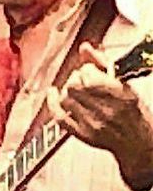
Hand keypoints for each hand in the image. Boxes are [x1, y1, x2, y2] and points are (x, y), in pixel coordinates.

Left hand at [48, 42, 152, 188]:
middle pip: (74, 86)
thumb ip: (104, 64)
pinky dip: (52, 103)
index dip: (87, 68)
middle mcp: (105, 110)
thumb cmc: (134, 113)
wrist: (138, 142)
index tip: (91, 69)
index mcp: (119, 95)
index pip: (89, 75)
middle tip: (83, 80)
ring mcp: (91, 123)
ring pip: (65, 98)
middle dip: (76, 78)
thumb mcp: (126, 84)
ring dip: (67, 90)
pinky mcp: (81, 133)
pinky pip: (59, 117)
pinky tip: (53, 94)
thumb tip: (85, 48)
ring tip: (75, 90)